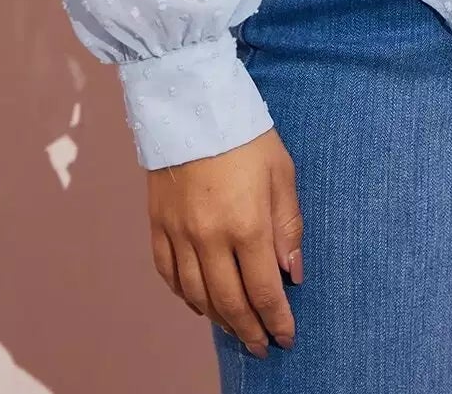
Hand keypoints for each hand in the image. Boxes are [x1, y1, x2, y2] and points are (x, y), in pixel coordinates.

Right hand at [147, 127, 303, 357]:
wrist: (190, 104)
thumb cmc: (244, 133)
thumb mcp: (281, 172)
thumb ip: (288, 226)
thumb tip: (293, 273)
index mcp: (246, 224)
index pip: (264, 290)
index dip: (277, 320)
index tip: (286, 337)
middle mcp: (210, 238)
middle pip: (230, 302)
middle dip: (250, 330)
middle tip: (262, 346)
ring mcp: (179, 234)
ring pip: (198, 295)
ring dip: (219, 319)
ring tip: (236, 329)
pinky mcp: (157, 225)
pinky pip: (169, 275)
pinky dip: (186, 296)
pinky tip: (200, 302)